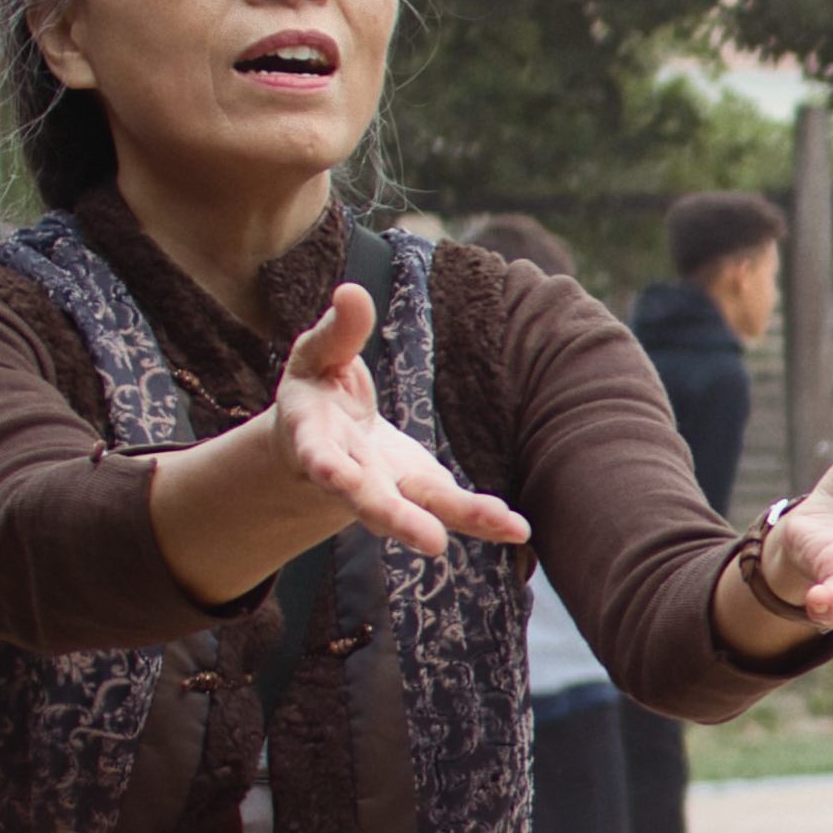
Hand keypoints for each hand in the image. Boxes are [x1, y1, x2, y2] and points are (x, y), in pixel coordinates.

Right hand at [277, 283, 531, 559]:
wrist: (319, 444)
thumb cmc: (317, 389)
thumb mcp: (316, 356)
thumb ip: (338, 332)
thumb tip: (353, 291)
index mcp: (315, 439)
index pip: (318, 454)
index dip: (324, 465)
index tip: (333, 476)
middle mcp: (351, 476)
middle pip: (372, 500)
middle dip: (398, 519)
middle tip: (431, 541)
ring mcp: (389, 488)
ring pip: (421, 509)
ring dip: (461, 519)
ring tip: (507, 527)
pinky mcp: (421, 491)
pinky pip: (452, 507)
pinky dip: (483, 518)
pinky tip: (517, 528)